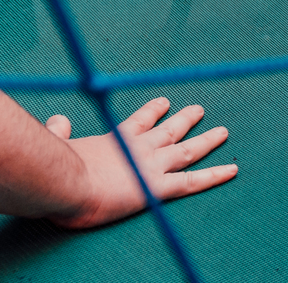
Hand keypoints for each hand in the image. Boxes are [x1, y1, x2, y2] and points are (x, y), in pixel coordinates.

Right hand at [46, 97, 236, 228]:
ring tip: (223, 131)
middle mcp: (139, 148)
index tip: (164, 102)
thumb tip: (57, 119)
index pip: (139, 122)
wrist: (64, 182)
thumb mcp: (56, 145)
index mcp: (115, 140)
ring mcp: (151, 166)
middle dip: (185, 120)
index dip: (153, 111)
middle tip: (199, 109)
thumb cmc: (55, 170)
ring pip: (187, 150)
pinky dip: (215, 175)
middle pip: (169, 130)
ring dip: (206, 140)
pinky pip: (193, 181)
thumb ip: (59, 132)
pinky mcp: (158, 187)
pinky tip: (232, 169)